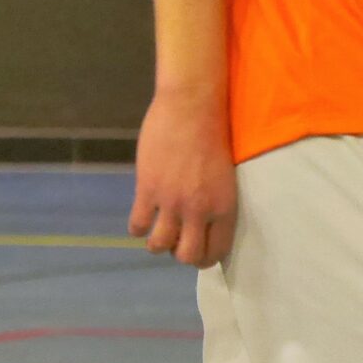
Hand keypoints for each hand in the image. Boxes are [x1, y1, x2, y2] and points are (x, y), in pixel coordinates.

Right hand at [127, 88, 235, 267]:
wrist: (192, 106)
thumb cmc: (214, 132)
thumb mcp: (224, 175)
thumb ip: (215, 200)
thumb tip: (202, 220)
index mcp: (224, 206)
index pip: (216, 251)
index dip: (205, 257)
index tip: (198, 250)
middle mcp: (200, 210)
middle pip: (188, 256)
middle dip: (181, 253)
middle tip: (177, 241)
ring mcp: (172, 202)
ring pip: (159, 246)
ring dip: (157, 242)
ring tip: (158, 230)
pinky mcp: (148, 190)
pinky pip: (137, 225)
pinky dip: (138, 227)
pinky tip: (142, 216)